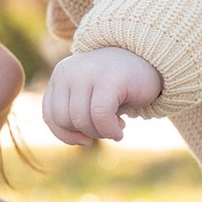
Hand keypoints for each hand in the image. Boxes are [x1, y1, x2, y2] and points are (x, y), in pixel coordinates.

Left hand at [43, 45, 163, 146]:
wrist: (150, 61)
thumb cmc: (120, 86)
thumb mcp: (91, 100)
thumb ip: (76, 117)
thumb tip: (77, 140)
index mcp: (61, 75)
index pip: (50, 115)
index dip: (66, 135)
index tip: (86, 139)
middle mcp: (70, 71)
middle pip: (65, 120)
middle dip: (86, 133)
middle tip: (106, 129)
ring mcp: (88, 73)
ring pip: (81, 120)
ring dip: (100, 133)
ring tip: (115, 127)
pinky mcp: (108, 79)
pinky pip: (100, 116)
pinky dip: (109, 130)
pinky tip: (120, 130)